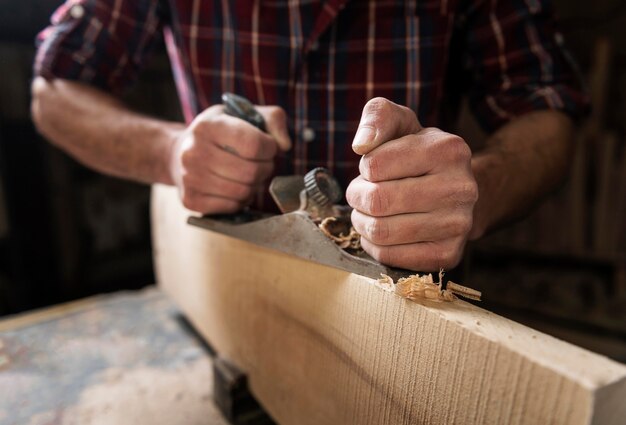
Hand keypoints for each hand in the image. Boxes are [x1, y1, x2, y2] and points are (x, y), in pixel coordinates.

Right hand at [170, 104, 290, 212]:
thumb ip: (273, 120)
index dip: (270, 148)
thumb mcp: (244, 114)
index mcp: (207, 126)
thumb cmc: (219, 134)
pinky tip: (235, 187)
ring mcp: (189, 178)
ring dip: (254, 185)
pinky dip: (241, 200)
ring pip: (243, 192)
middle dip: (265, 168)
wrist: (178, 153)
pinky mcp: (191, 200)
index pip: (253, 144)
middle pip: (251, 172)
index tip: (268, 146)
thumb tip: (284, 145)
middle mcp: (193, 152)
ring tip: (248, 175)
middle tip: (261, 162)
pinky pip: (232, 207)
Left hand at [346, 98, 477, 270]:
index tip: (375, 168)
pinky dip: (375, 246)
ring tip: (370, 212)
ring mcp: (458, 225)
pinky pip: (390, 257)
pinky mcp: (448, 255)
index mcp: (448, 149)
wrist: (455, 190)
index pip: (374, 165)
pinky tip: (383, 233)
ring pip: (381, 231)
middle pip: (377, 200)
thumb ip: (378, 117)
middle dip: (358, 197)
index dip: (365, 168)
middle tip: (363, 194)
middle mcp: (461, 188)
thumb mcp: (401, 123)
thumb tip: (362, 144)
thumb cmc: (417, 154)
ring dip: (363, 222)